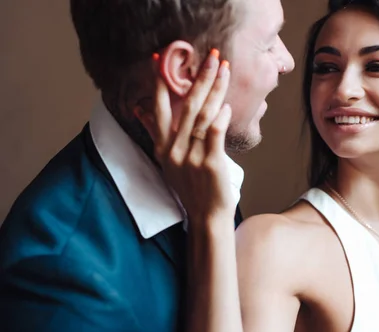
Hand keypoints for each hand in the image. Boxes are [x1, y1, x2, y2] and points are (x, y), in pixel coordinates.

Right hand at [140, 50, 234, 221]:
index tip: (161, 58)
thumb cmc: (190, 187)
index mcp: (163, 146)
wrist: (206, 216)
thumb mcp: (167, 160)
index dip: (160, 82)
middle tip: (210, 55)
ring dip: (215, 90)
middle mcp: (174, 149)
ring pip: (203, 116)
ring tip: (225, 70)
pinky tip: (226, 105)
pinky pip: (215, 134)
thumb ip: (155, 132)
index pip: (159, 108)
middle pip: (186, 106)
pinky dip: (221, 117)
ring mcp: (192, 157)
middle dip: (199, 77)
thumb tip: (139, 109)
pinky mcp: (210, 164)